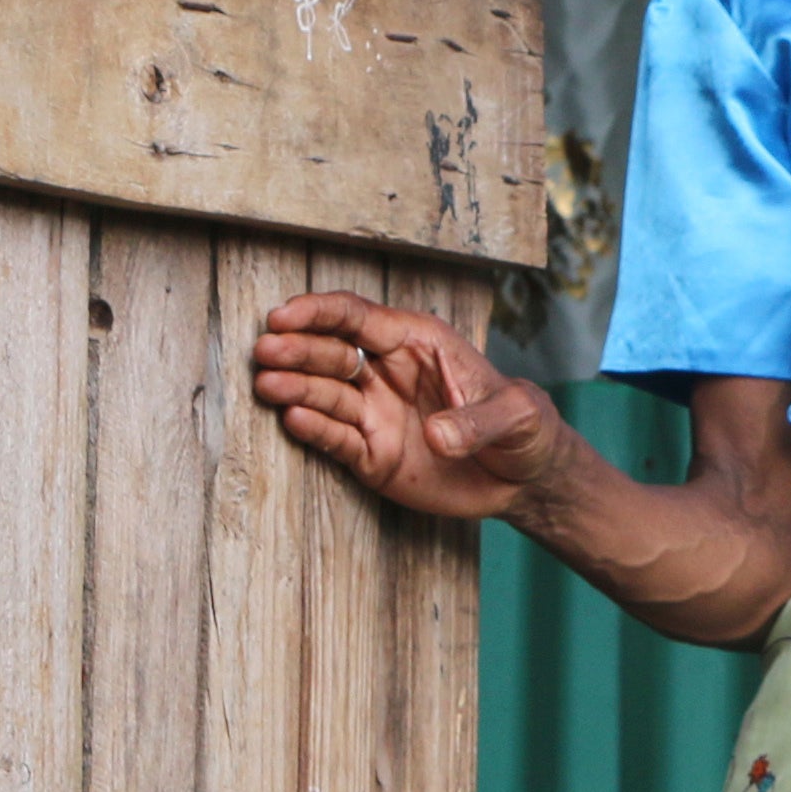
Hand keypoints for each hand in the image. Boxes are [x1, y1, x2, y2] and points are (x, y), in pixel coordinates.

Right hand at [252, 290, 563, 522]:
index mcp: (418, 343)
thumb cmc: (523, 427)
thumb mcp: (518, 417)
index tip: (284, 315)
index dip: (320, 313)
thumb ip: (478, 421)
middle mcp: (387, 373)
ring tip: (267, 386)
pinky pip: (335, 438)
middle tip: (265, 352)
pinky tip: (293, 420)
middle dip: (298, 349)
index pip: (359, 318)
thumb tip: (438, 436)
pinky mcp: (371, 454)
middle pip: (331, 352)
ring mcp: (375, 413)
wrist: (524, 478)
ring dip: (294, 388)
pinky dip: (314, 430)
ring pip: (325, 394)